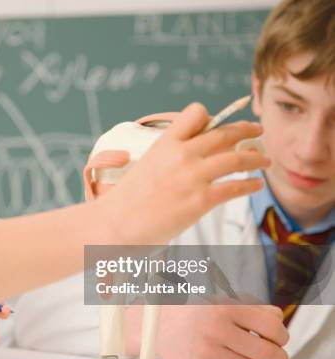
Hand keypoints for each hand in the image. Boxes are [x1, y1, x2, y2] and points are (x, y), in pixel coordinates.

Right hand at [99, 102, 268, 245]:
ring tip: (265, 159)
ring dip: (256, 158)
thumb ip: (168, 157)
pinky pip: (235, 187)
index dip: (210, 117)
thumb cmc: (125, 200)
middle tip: (257, 130)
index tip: (219, 124)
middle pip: (225, 134)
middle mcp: (182, 154)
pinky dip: (250, 185)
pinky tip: (256, 184)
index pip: (196, 113)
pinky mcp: (201, 200)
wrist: (115, 223)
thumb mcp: (145, 166)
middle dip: (246, 130)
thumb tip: (190, 160)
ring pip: (237, 159)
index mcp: (165, 143)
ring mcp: (193, 176)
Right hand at [124, 305, 288, 358]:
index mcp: (224, 306)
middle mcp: (216, 329)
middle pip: (268, 353)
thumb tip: (279, 323)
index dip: (281, 333)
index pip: (272, 327)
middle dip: (279, 355)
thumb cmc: (195, 309)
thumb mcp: (223, 297)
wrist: (159, 323)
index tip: (278, 335)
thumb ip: (254, 307)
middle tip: (276, 352)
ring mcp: (208, 351)